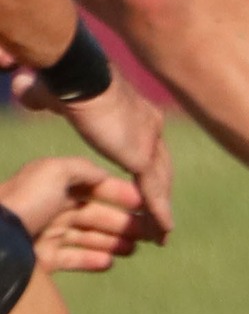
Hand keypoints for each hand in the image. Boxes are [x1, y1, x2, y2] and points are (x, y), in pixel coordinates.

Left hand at [0, 156, 150, 271]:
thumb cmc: (27, 201)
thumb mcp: (55, 171)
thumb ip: (83, 169)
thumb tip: (104, 175)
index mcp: (55, 184)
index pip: (94, 187)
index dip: (119, 194)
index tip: (143, 203)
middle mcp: (52, 207)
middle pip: (95, 215)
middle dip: (123, 222)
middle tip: (149, 232)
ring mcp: (47, 234)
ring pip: (88, 238)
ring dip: (113, 242)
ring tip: (135, 248)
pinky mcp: (43, 259)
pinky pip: (72, 259)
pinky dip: (92, 261)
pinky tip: (110, 262)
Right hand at [10, 68, 172, 237]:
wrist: (79, 77)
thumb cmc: (66, 78)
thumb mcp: (53, 91)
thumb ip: (43, 96)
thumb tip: (20, 86)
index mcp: (135, 115)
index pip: (146, 150)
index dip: (146, 171)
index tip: (143, 190)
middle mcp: (149, 130)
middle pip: (159, 170)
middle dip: (159, 196)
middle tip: (161, 220)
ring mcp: (149, 143)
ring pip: (159, 185)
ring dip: (160, 211)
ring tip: (161, 235)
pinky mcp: (142, 156)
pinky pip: (154, 192)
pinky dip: (158, 212)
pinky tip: (163, 231)